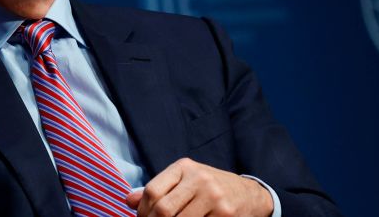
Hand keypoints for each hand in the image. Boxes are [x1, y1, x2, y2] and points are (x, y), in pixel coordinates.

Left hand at [126, 158, 272, 216]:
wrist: (248, 194)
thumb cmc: (209, 188)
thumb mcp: (184, 180)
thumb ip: (158, 188)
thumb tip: (129, 200)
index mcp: (185, 167)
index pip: (153, 190)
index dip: (142, 210)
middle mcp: (199, 179)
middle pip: (163, 209)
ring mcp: (214, 197)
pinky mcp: (225, 214)